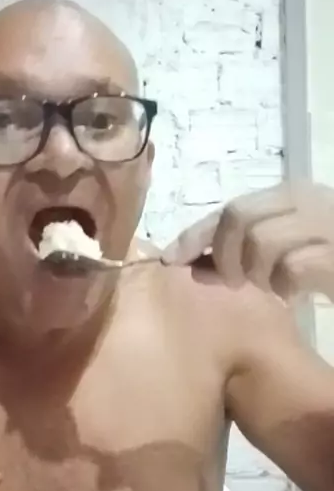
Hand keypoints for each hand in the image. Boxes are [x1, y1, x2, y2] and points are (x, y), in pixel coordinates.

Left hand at [162, 183, 333, 299]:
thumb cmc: (330, 260)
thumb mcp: (285, 247)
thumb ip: (246, 247)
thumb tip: (192, 260)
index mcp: (293, 195)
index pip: (230, 208)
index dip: (196, 234)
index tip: (172, 259)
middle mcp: (308, 201)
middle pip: (238, 217)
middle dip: (224, 254)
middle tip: (234, 282)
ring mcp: (325, 225)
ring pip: (261, 241)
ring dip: (258, 274)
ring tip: (275, 287)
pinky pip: (293, 267)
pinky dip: (286, 286)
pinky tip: (297, 295)